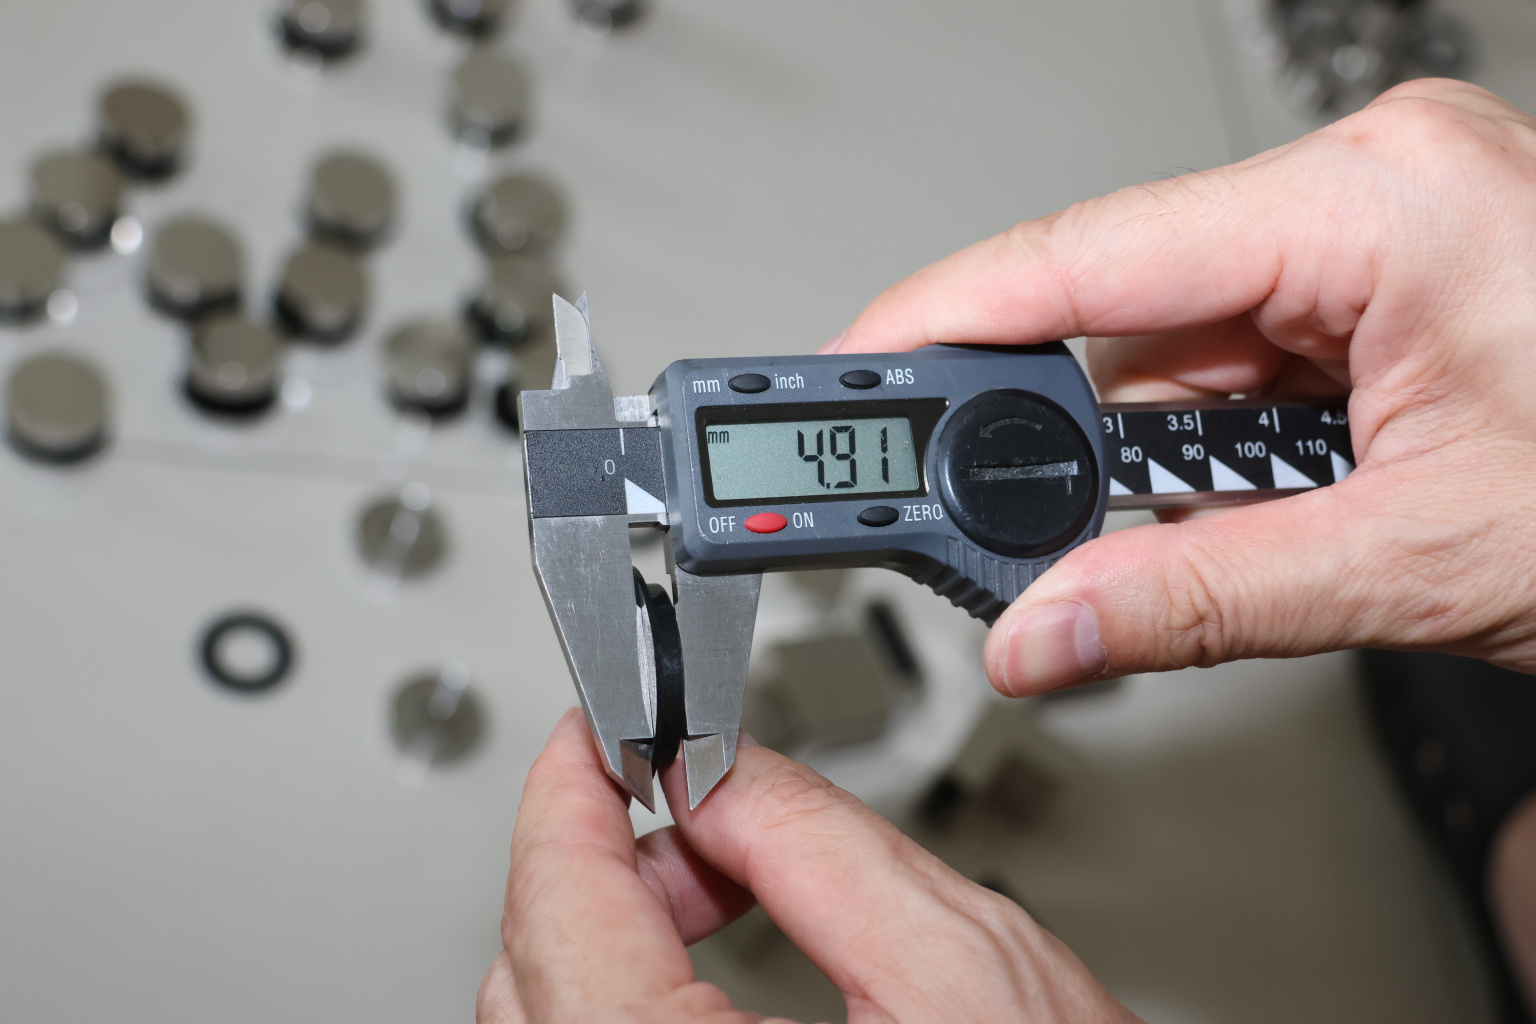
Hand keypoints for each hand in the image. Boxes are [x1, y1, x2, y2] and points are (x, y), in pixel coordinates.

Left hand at [477, 709, 1137, 1022]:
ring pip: (557, 1021)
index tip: (590, 736)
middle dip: (612, 860)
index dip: (567, 797)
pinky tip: (705, 966)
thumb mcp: (963, 965)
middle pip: (539, 969)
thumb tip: (721, 769)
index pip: (557, 910)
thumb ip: (819, 845)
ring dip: (622, 930)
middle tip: (695, 799)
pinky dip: (634, 997)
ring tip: (723, 881)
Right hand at [830, 79, 1535, 693]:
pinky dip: (1205, 442)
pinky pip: (1238, 356)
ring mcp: (1382, 234)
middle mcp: (1373, 193)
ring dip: (1145, 450)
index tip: (850, 365)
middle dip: (1052, 421)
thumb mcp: (1421, 559)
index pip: (1093, 253)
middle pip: (1126, 304)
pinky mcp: (1388, 282)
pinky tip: (1231, 501)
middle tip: (970, 508)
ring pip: (1178, 343)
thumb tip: (1046, 627)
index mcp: (1383, 202)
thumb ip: (1201, 599)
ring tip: (1170, 531)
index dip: (948, 316)